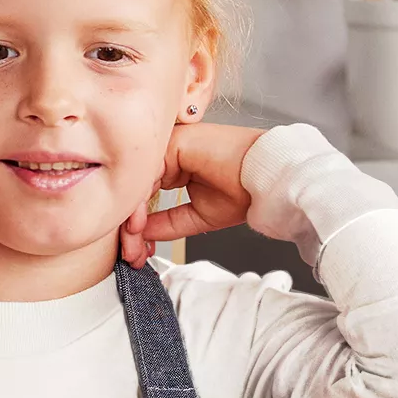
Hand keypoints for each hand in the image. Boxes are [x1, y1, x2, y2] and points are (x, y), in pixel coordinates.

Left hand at [119, 123, 265, 267]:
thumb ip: (166, 223)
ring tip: (133, 245)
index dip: (135, 225)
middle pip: (134, 190)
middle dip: (128, 226)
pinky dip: (137, 203)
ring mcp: (168, 146)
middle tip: (129, 254)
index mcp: (173, 166)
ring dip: (130, 218)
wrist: (268, 180)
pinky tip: (138, 225)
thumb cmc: (244, 191)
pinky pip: (145, 175)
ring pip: (135, 184)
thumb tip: (139, 234)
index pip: (143, 195)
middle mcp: (166, 154)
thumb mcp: (197, 215)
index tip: (133, 252)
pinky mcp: (172, 143)